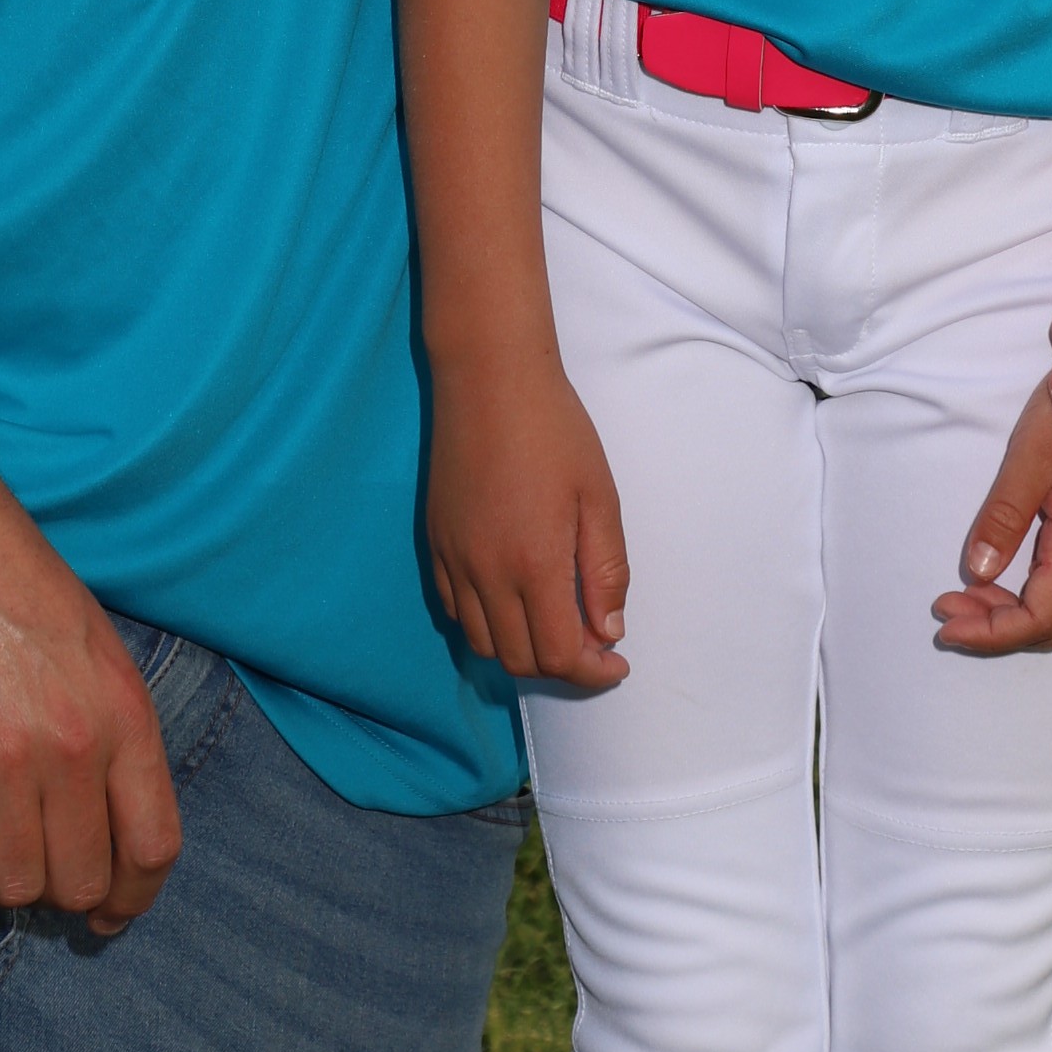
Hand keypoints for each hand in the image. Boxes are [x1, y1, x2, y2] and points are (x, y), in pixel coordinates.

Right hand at [0, 464, 182, 926]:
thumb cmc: (11, 576)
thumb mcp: (94, 642)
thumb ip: (111, 728)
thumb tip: (109, 824)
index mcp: (124, 710)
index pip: (153, 845)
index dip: (133, 897)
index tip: (109, 912)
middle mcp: (72, 743)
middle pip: (79, 881)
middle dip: (57, 892)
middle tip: (32, 869)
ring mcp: (1, 757)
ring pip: (10, 887)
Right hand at [425, 351, 628, 687]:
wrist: (489, 379)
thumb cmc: (555, 430)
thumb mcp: (599, 497)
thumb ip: (606, 570)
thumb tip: (609, 631)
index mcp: (534, 564)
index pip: (560, 655)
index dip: (593, 672)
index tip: (616, 662)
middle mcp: (486, 573)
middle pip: (518, 660)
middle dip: (560, 667)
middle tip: (592, 644)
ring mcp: (454, 560)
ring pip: (482, 643)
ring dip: (521, 650)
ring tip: (553, 625)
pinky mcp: (435, 544)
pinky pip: (455, 611)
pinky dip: (486, 624)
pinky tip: (512, 601)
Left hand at [932, 372, 1051, 652]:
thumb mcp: (1031, 454)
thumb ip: (1005, 515)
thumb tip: (976, 573)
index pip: (1038, 619)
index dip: (989, 633)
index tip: (944, 620)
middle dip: (996, 628)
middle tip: (948, 605)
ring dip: (1021, 617)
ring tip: (974, 594)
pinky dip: (1048, 602)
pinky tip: (1019, 580)